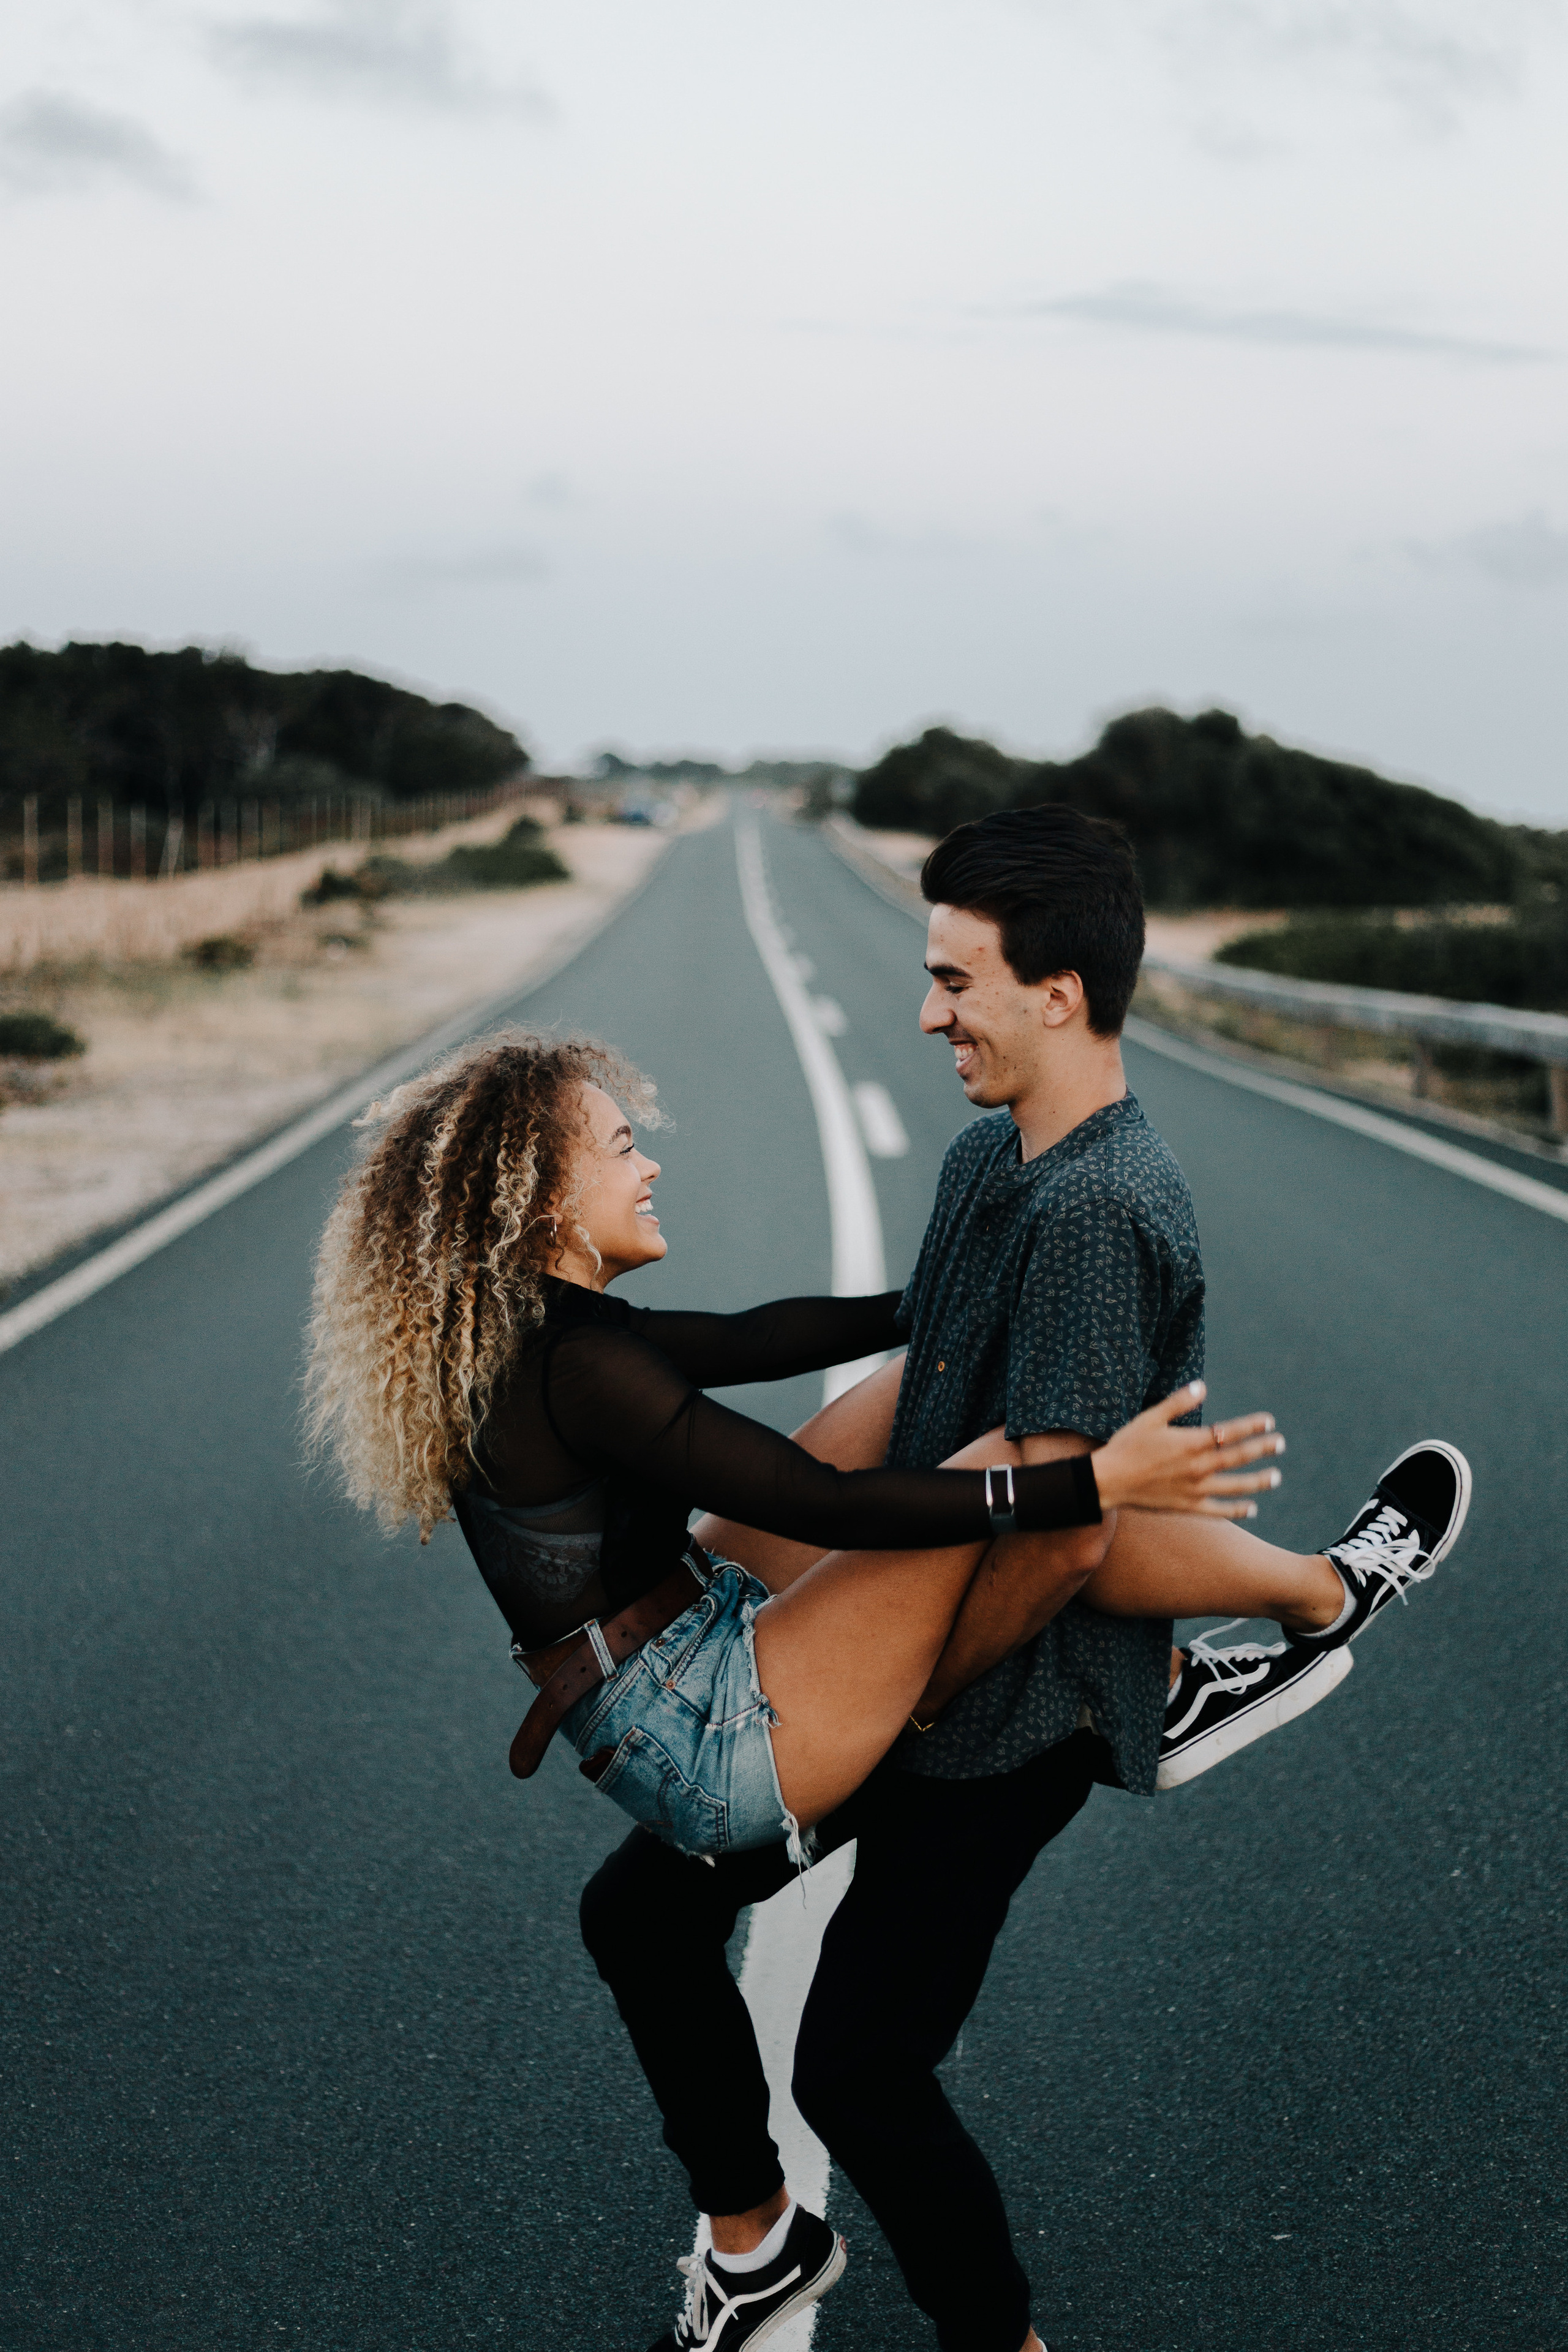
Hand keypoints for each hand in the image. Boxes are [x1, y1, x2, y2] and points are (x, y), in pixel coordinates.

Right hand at [1090, 1382, 1283, 1518]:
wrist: (1108, 1481)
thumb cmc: (1127, 1445)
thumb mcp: (1150, 1417)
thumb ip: (1179, 1403)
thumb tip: (1202, 1386)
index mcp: (1191, 1442)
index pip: (1230, 1432)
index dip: (1252, 1425)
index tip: (1269, 1421)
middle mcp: (1198, 1467)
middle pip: (1238, 1457)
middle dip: (1262, 1449)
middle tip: (1280, 1443)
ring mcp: (1195, 1490)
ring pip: (1235, 1486)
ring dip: (1259, 1481)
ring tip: (1276, 1476)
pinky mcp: (1187, 1507)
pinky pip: (1218, 1511)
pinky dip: (1237, 1510)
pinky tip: (1252, 1508)